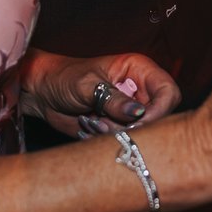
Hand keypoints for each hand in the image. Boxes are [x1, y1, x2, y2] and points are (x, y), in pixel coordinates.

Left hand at [20, 49, 181, 138]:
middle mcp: (139, 91)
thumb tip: (138, 114)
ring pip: (142, 133)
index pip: (168, 92)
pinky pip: (125, 140)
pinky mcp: (118, 126)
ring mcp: (129, 110)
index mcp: (139, 70)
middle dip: (135, 126)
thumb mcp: (88, 85)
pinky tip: (89, 127)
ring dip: (117, 133)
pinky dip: (108, 139)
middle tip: (106, 124)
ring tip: (92, 122)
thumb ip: (113, 100)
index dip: (159, 110)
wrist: (42, 93)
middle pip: (160, 117)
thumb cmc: (64, 77)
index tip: (138, 122)